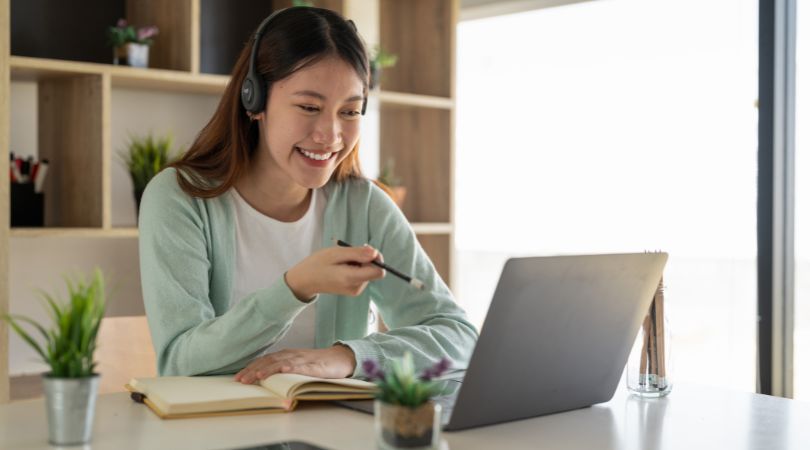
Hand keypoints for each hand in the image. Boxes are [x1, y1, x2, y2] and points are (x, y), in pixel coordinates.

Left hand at [234, 345, 356, 383]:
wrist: (340, 358)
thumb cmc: (317, 364)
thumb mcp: (296, 365)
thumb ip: (282, 369)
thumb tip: (263, 378)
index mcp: (286, 355)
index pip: (264, 361)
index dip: (250, 368)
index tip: (237, 378)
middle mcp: (291, 355)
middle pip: (269, 361)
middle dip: (253, 370)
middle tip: (240, 380)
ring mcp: (303, 359)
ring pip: (282, 363)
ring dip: (268, 369)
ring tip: (257, 376)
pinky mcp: (315, 365)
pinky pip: (302, 366)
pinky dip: (292, 367)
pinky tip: (284, 370)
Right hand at [285, 244, 384, 300]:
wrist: (305, 280)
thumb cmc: (317, 264)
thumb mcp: (336, 253)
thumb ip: (357, 253)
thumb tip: (376, 252)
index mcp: (352, 279)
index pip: (379, 272)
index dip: (377, 259)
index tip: (365, 250)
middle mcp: (356, 287)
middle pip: (374, 271)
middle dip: (366, 259)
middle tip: (348, 253)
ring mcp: (355, 290)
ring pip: (368, 272)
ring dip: (359, 263)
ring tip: (342, 261)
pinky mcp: (353, 290)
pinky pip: (362, 275)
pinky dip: (356, 268)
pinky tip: (343, 266)